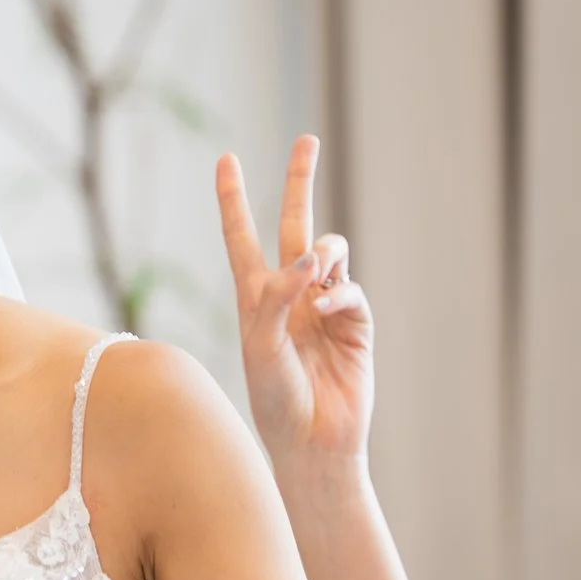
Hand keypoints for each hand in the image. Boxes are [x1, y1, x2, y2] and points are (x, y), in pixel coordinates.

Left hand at [215, 136, 372, 465]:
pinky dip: (339, 293)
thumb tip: (308, 257)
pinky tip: (326, 310)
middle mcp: (290, 293)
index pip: (241, 237)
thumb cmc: (274, 398)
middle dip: (300, 182)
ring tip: (317, 271)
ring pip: (330, 251)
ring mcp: (324, 305)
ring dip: (325, 251)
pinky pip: (350, 289)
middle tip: (307, 139)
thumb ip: (277, 297)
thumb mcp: (261, 345)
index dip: (233, 199)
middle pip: (294, 224)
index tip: (225, 160)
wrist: (312, 440)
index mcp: (254, 296)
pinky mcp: (355, 323)